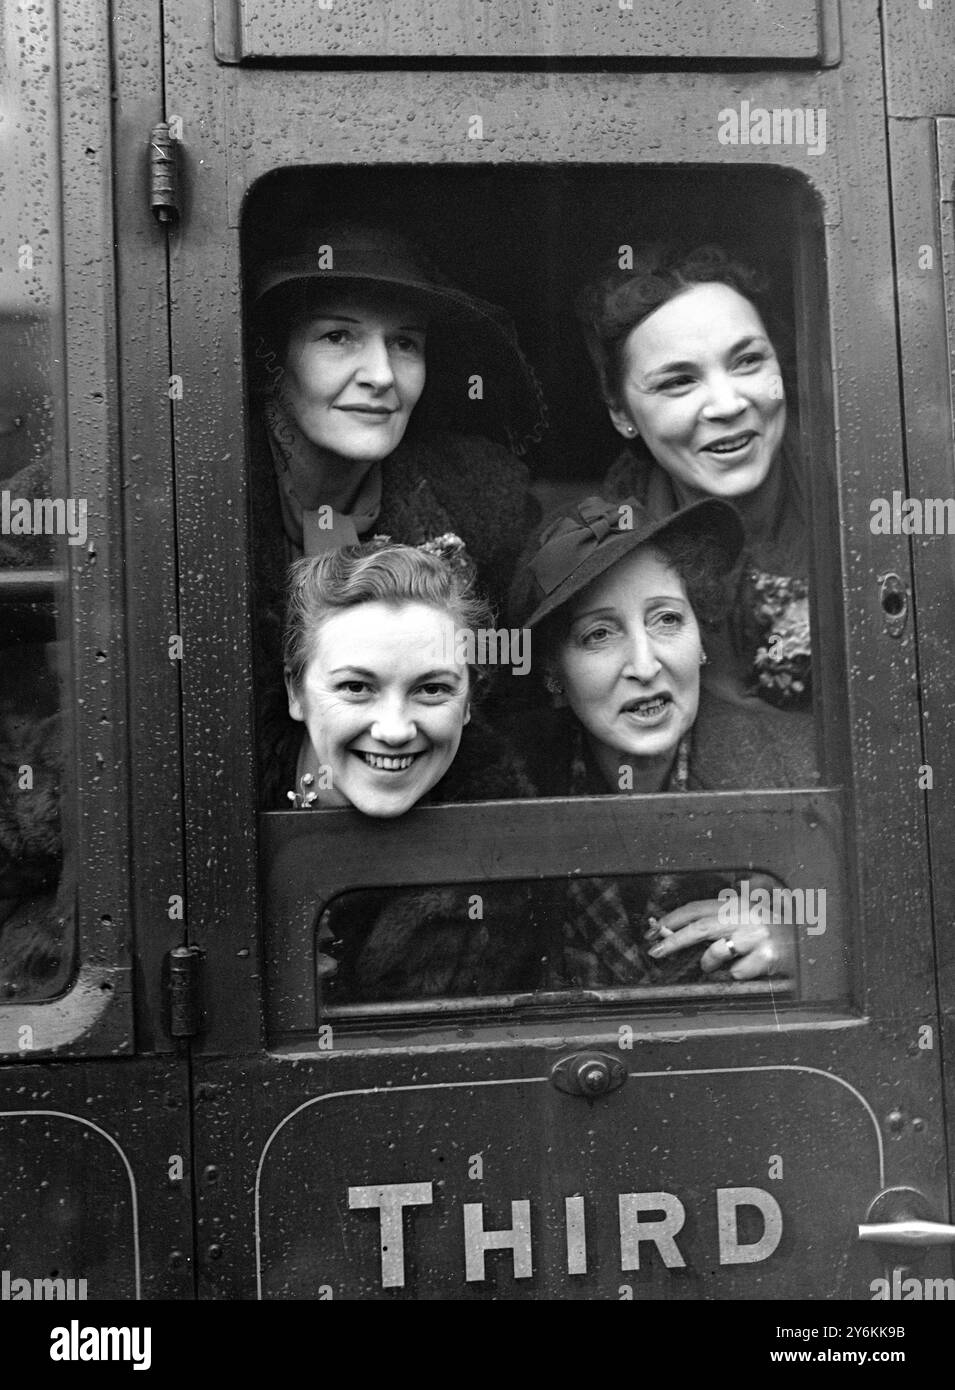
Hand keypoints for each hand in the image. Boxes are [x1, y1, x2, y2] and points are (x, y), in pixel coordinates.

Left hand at [646, 896, 794, 980]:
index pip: (695, 908)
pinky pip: (740, 971)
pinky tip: (744, 970)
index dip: (671, 919)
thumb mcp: (743, 915)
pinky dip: (736, 974)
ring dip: (707, 962)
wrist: (809, 935)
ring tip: (708, 967)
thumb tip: (673, 927)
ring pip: (718, 950)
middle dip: (673, 940)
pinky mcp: (768, 956)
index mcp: (735, 904)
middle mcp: (745, 916)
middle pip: (700, 927)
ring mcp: (757, 936)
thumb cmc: (769, 927)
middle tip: (656, 952)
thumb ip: (715, 919)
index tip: (653, 930)